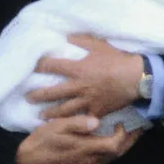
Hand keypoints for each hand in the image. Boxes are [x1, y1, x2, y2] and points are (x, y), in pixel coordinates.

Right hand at [13, 115, 142, 163]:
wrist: (26, 161)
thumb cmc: (41, 140)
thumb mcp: (57, 126)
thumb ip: (77, 123)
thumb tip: (97, 121)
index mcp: (85, 149)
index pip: (114, 145)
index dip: (124, 135)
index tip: (122, 122)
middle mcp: (88, 161)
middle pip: (116, 154)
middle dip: (129, 142)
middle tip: (137, 130)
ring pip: (109, 159)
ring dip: (119, 148)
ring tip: (125, 135)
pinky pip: (100, 162)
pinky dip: (108, 153)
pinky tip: (105, 143)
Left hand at [28, 35, 145, 118]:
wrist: (136, 78)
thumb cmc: (117, 60)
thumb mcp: (99, 45)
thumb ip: (81, 40)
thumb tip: (66, 36)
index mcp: (78, 69)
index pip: (53, 66)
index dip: (40, 66)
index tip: (32, 67)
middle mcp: (79, 86)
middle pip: (53, 92)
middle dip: (38, 95)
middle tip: (28, 97)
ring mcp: (87, 101)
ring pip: (64, 109)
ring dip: (50, 113)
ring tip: (40, 116)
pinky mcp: (96, 111)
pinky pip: (81, 119)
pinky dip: (72, 123)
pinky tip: (64, 126)